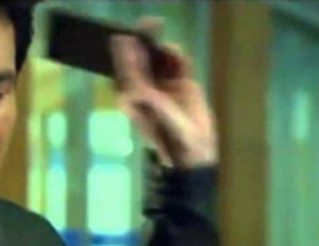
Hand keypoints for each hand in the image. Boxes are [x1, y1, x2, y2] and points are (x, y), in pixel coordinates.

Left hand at [110, 18, 218, 168]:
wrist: (194, 148)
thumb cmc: (168, 132)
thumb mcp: (152, 107)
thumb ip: (141, 84)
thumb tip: (128, 61)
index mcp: (132, 94)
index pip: (124, 65)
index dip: (125, 48)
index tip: (127, 33)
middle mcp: (146, 87)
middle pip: (142, 57)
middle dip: (145, 40)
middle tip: (152, 23)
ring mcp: (164, 85)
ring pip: (161, 58)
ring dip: (164, 48)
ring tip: (168, 46)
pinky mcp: (183, 84)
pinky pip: (179, 63)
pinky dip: (178, 56)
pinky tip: (179, 56)